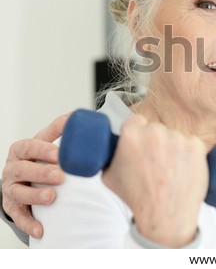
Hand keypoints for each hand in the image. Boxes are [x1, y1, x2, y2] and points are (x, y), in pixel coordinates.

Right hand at [2, 114, 66, 238]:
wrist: (26, 176)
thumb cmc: (41, 156)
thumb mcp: (48, 140)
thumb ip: (60, 128)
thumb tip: (76, 115)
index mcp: (22, 149)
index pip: (30, 146)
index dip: (43, 150)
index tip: (59, 154)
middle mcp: (12, 167)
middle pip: (22, 169)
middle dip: (41, 172)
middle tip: (60, 176)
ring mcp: (10, 187)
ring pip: (17, 192)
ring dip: (34, 195)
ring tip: (52, 197)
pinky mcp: (12, 205)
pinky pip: (18, 215)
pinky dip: (29, 222)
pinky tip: (41, 229)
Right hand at [101, 114, 208, 247]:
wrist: (165, 215)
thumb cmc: (137, 197)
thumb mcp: (109, 175)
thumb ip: (111, 155)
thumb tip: (114, 146)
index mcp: (131, 134)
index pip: (135, 121)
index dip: (137, 132)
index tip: (141, 143)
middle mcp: (156, 132)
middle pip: (156, 128)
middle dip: (155, 142)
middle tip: (156, 162)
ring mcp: (178, 138)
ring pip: (175, 136)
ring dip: (173, 148)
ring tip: (170, 170)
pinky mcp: (196, 145)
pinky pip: (192, 143)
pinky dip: (190, 154)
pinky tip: (183, 169)